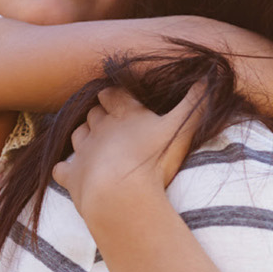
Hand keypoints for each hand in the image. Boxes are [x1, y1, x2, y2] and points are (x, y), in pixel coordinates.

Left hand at [52, 85, 202, 213]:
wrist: (120, 195)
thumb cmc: (153, 159)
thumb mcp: (181, 128)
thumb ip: (195, 102)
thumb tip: (210, 75)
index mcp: (124, 113)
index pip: (113, 94)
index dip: (115, 95)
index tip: (119, 97)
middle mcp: (99, 128)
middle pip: (93, 113)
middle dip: (99, 114)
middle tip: (111, 122)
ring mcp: (83, 152)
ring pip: (77, 134)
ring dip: (84, 136)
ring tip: (96, 144)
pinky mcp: (72, 176)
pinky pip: (61, 167)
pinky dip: (66, 167)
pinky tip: (72, 171)